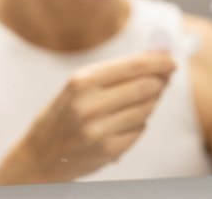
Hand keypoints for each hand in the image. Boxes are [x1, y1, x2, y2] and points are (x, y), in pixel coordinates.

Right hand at [0, 52, 174, 184]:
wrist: (39, 156)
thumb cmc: (66, 112)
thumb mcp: (81, 84)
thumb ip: (117, 70)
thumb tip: (157, 56)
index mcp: (82, 81)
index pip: (134, 66)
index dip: (160, 62)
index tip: (172, 61)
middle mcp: (89, 105)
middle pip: (146, 86)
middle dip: (160, 82)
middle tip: (163, 80)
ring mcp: (98, 130)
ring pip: (147, 108)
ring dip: (151, 103)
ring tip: (138, 102)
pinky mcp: (108, 150)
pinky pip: (140, 129)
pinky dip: (139, 124)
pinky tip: (123, 124)